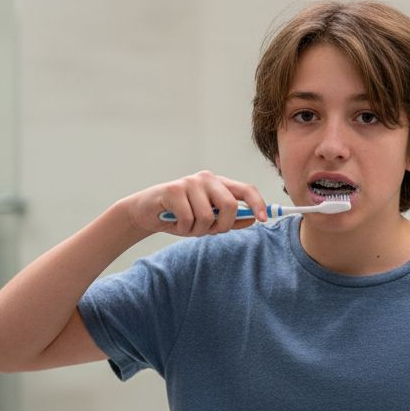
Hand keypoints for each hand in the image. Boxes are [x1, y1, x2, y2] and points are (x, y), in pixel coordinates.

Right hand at [119, 170, 267, 237]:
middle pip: (230, 205)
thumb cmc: (178, 216)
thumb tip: (253, 220)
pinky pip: (188, 219)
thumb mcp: (206, 220)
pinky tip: (173, 222)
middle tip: (209, 231)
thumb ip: (228, 219)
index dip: (257, 204)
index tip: (263, 220)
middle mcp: (206, 179)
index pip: (245, 189)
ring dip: (196, 230)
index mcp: (218, 184)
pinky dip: (182, 228)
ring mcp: (190, 182)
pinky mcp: (173, 190)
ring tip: (185, 225)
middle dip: (222, 226)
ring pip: (207, 217)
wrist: (145, 212)